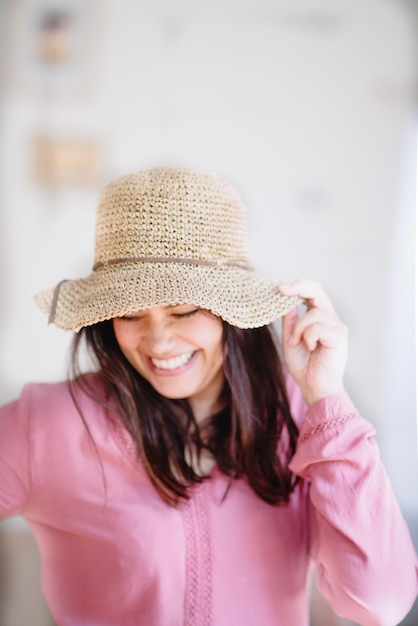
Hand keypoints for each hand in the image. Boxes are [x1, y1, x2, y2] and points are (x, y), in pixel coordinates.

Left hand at [279, 280, 347, 405]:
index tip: (280, 288)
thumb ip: (291, 320)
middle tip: (281, 290)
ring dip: (299, 328)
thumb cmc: (304, 366)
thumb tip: (287, 301)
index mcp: (322, 318)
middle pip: (318, 293)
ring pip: (313, 313)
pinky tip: (311, 348)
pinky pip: (317, 327)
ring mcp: (338, 327)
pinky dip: (307, 337)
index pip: (314, 293)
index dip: (299, 286)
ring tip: (298, 343)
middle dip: (298, 288)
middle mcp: (332, 319)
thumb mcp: (291, 338)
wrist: (314, 387)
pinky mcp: (340, 336)